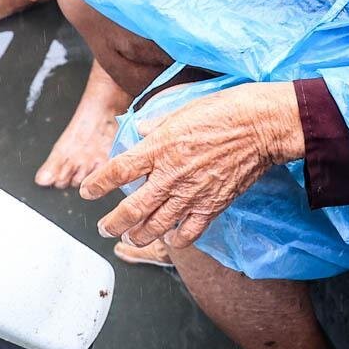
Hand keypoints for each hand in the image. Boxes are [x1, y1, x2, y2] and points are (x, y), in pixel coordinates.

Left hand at [81, 82, 304, 250]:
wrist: (262, 126)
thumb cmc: (224, 110)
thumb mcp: (183, 109)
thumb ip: (157, 125)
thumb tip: (142, 131)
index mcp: (159, 147)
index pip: (118, 171)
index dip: (97, 184)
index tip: (87, 192)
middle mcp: (170, 175)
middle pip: (131, 208)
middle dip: (112, 222)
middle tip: (103, 228)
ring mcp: (191, 194)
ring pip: (155, 226)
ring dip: (138, 234)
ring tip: (130, 236)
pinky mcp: (212, 206)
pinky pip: (188, 232)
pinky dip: (175, 239)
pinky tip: (170, 238)